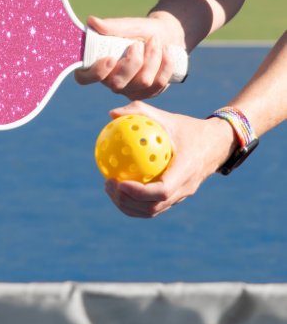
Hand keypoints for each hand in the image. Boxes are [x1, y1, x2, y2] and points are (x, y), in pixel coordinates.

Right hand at [75, 14, 184, 99]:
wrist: (166, 35)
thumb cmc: (140, 30)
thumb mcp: (128, 25)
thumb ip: (111, 26)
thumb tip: (92, 21)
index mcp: (97, 65)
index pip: (84, 78)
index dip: (95, 73)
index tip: (110, 58)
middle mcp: (111, 81)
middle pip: (117, 84)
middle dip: (133, 62)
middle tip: (138, 43)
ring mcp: (130, 90)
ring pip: (142, 82)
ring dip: (152, 58)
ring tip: (155, 41)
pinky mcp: (148, 93)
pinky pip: (158, 84)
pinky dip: (165, 64)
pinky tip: (166, 50)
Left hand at [103, 101, 236, 217]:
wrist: (216, 144)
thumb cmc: (188, 128)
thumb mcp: (167, 117)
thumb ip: (140, 112)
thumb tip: (111, 114)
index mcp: (186, 170)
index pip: (162, 191)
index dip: (139, 192)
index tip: (119, 182)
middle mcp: (185, 188)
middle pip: (153, 207)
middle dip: (127, 201)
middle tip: (108, 183)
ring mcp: (181, 196)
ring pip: (152, 211)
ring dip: (128, 205)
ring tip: (109, 188)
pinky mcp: (176, 198)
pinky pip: (153, 206)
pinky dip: (134, 202)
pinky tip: (118, 187)